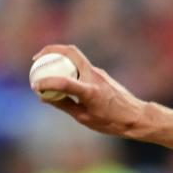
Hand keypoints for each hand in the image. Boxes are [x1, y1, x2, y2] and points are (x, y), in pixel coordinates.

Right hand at [30, 45, 146, 136]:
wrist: (137, 117)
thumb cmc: (112, 122)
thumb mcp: (84, 118)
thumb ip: (63, 105)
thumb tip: (44, 96)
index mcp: (91, 92)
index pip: (64, 82)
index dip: (46, 82)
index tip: (36, 87)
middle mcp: (95, 77)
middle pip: (71, 51)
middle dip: (51, 50)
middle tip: (37, 59)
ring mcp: (99, 73)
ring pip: (76, 56)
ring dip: (59, 56)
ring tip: (45, 65)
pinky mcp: (101, 74)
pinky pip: (81, 65)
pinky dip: (68, 66)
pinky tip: (61, 75)